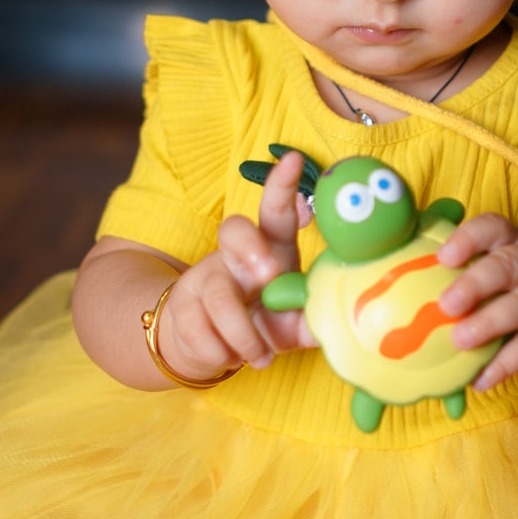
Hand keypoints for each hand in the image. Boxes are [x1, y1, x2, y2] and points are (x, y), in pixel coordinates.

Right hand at [157, 150, 315, 377]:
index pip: (275, 213)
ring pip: (217, 295)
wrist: (207, 350)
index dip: (282, 185)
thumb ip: (310, 324)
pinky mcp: (181, 305)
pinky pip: (195, 326)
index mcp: (271, 252)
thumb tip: (336, 322)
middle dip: (252, 249)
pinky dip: (218, 352)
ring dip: (242, 334)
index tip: (293, 158)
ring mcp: (205, 277)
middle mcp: (236, 257)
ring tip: (259, 358)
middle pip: (234, 230)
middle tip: (269, 277)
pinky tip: (232, 360)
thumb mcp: (290, 328)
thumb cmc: (260, 328)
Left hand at [434, 213, 517, 394]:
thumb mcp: (494, 278)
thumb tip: (392, 288)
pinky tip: (480, 378)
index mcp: (515, 240)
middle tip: (446, 304)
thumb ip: (457, 276)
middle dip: (476, 283)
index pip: (494, 227)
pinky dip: (504, 363)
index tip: (443, 257)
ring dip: (490, 322)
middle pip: (509, 264)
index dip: (469, 239)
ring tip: (461, 340)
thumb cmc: (512, 296)